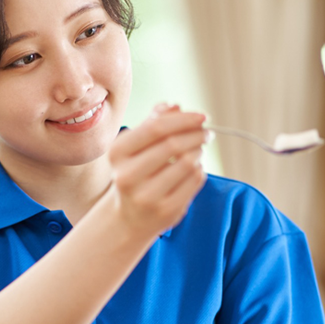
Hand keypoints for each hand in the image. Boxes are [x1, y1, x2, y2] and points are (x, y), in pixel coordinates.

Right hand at [105, 103, 208, 239]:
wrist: (131, 216)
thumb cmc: (136, 171)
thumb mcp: (136, 146)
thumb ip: (153, 122)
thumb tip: (175, 106)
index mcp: (117, 153)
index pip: (155, 128)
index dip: (183, 119)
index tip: (202, 116)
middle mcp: (127, 176)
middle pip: (172, 145)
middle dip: (196, 134)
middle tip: (207, 132)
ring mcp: (146, 196)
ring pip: (187, 163)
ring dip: (199, 151)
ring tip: (199, 149)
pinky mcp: (166, 211)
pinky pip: (194, 180)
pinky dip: (200, 169)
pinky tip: (194, 167)